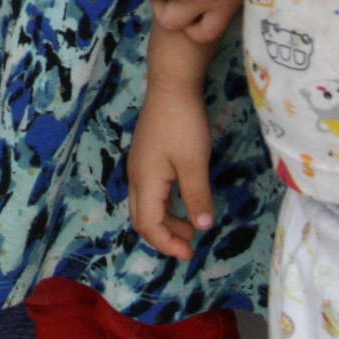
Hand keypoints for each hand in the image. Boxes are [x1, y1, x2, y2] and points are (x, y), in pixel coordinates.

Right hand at [129, 79, 217, 260]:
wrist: (171, 85)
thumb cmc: (183, 124)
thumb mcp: (195, 163)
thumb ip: (197, 197)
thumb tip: (203, 227)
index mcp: (145, 182)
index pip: (148, 225)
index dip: (167, 244)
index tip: (190, 253)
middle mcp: (136, 176)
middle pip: (142, 218)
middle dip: (164, 236)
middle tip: (189, 246)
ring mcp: (139, 165)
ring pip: (146, 204)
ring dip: (166, 220)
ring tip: (191, 225)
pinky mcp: (146, 155)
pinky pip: (150, 191)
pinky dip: (165, 204)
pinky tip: (183, 199)